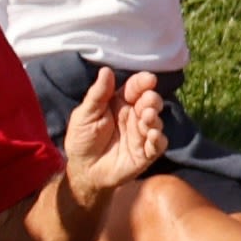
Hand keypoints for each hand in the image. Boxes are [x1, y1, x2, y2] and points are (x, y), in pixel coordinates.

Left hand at [60, 68, 167, 205]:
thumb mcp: (84, 114)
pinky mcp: (145, 154)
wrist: (82, 169)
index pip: (135, 89)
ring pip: (156, 122)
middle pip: (149, 103)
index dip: (142, 83)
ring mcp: (141, 135)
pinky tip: (152, 135)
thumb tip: (106, 70)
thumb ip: (97, 94)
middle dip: (152, 100)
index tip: (149, 79)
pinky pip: (158, 145)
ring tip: (148, 117)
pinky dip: (158, 139)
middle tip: (149, 100)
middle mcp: (133, 117)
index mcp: (119, 103)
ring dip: (155, 118)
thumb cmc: (82, 139)